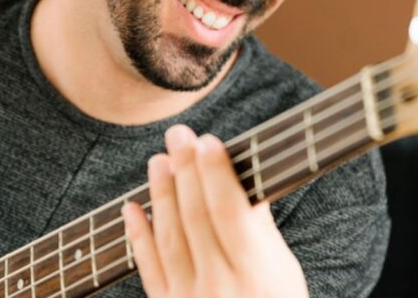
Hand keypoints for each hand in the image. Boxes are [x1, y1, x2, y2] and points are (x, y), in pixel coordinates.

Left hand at [122, 125, 308, 297]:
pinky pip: (147, 269)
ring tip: (159, 161)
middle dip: (186, 171)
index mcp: (257, 276)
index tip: (208, 141)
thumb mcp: (285, 275)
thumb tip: (241, 185)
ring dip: (161, 195)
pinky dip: (136, 236)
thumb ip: (261, 235)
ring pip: (168, 238)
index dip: (216, 175)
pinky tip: (132, 208)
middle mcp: (220, 288)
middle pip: (196, 218)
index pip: (230, 214)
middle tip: (179, 134)